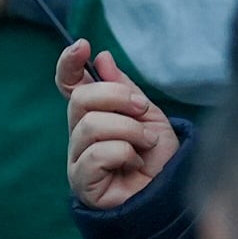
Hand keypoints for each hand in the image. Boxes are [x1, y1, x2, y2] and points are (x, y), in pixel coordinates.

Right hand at [56, 39, 177, 210]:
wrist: (168, 192)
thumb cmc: (157, 157)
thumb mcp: (147, 114)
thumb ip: (124, 88)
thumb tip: (102, 58)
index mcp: (93, 114)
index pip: (69, 85)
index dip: (69, 64)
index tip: (82, 46)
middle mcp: (79, 134)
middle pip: (81, 99)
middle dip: (118, 97)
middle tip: (143, 109)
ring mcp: (77, 158)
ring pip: (91, 126)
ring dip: (129, 130)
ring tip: (146, 144)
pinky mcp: (81, 181)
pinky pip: (95, 154)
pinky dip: (123, 153)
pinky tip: (133, 164)